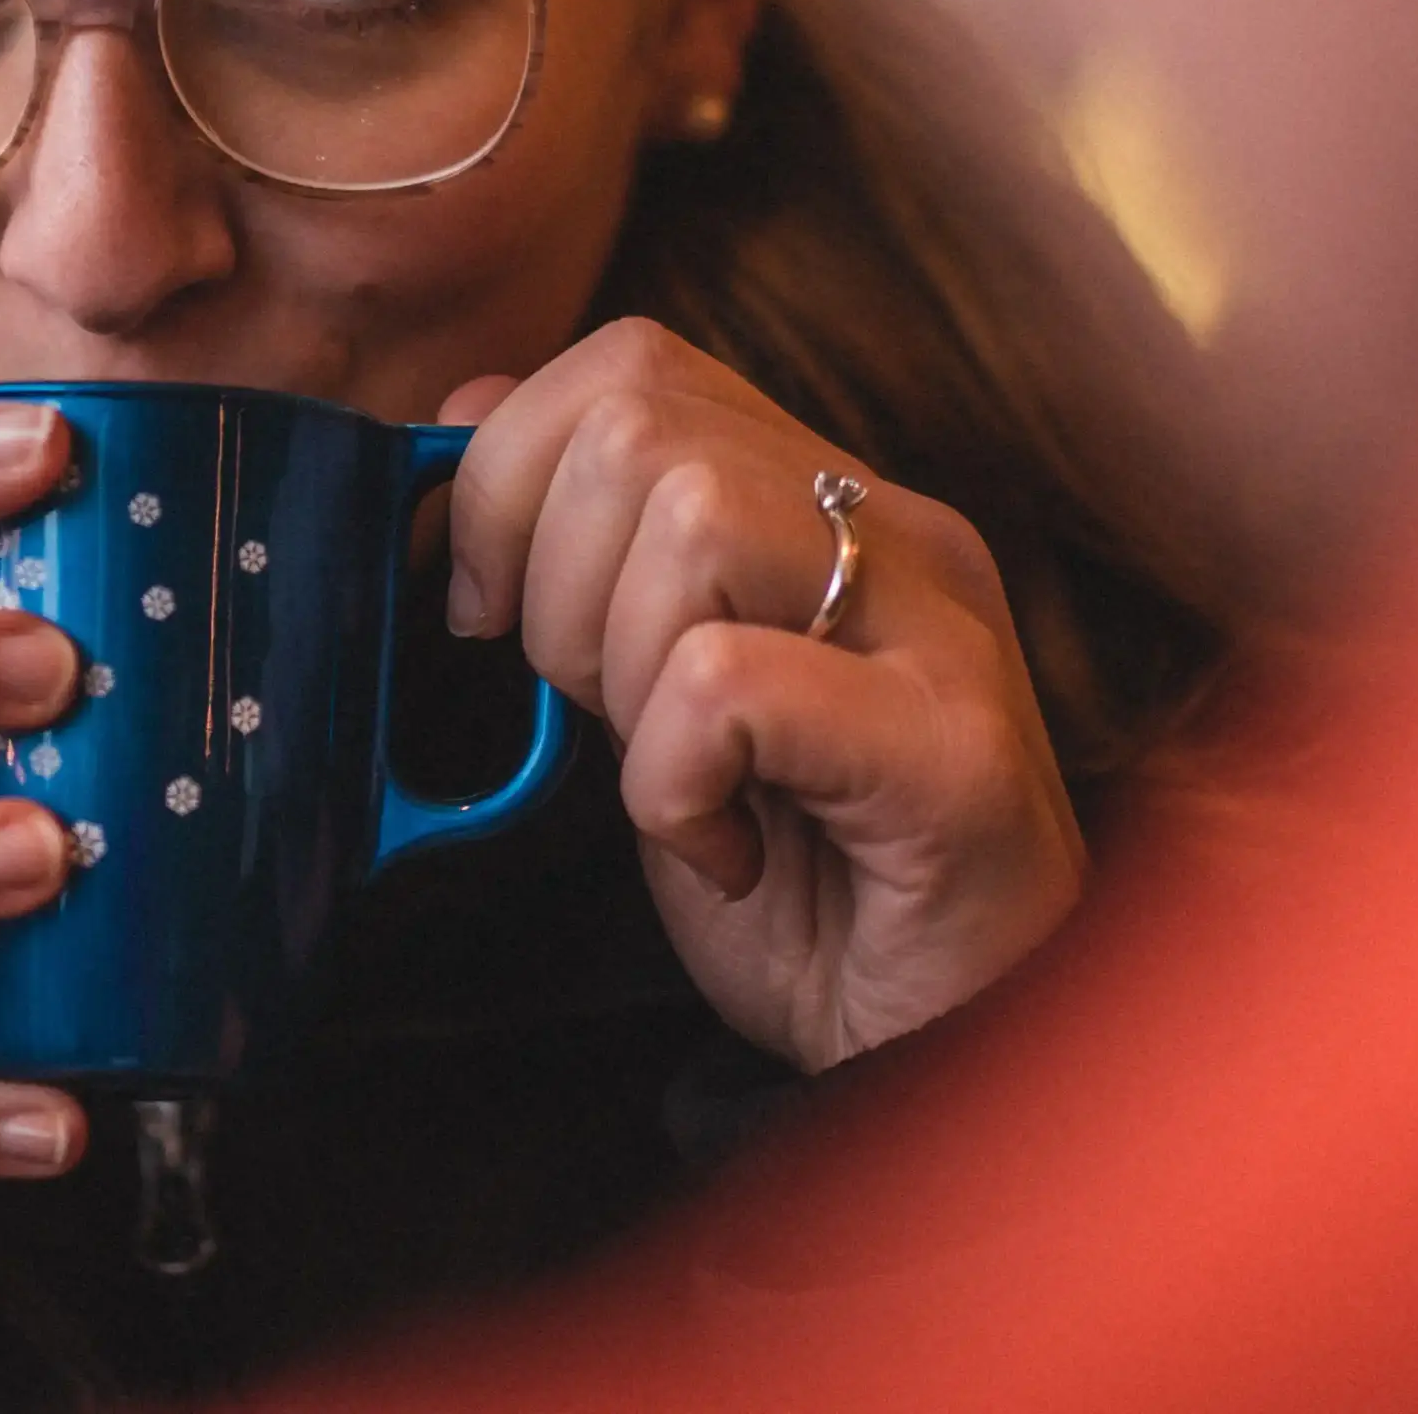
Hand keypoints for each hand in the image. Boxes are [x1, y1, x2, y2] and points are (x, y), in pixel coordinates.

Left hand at [444, 320, 1086, 1069]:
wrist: (935, 1056)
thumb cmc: (791, 868)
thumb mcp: (638, 678)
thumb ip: (570, 534)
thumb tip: (460, 406)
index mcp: (821, 492)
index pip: (634, 361)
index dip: (512, 471)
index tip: (488, 609)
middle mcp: (895, 528)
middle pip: (642, 427)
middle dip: (554, 582)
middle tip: (597, 710)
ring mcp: (940, 629)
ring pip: (690, 520)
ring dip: (619, 672)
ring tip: (677, 777)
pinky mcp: (957, 750)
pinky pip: (727, 683)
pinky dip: (672, 779)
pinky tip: (725, 848)